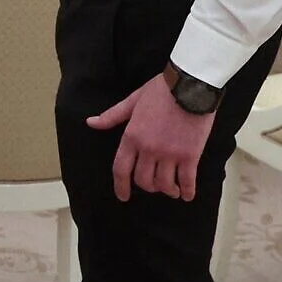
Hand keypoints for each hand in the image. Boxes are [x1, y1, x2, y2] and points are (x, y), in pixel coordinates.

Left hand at [86, 75, 214, 201]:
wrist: (191, 85)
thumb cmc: (161, 90)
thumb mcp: (132, 101)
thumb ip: (112, 116)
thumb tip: (91, 122)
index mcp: (132, 136)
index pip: (121, 169)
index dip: (120, 186)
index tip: (123, 196)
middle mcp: (148, 149)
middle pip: (143, 180)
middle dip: (146, 186)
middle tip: (152, 185)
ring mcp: (170, 154)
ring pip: (163, 184)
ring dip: (166, 190)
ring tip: (171, 189)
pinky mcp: (190, 155)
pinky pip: (187, 181)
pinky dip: (186, 191)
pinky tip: (186, 194)